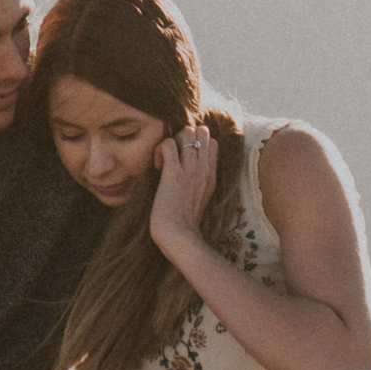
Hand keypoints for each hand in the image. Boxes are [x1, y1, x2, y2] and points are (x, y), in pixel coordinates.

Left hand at [149, 120, 217, 251]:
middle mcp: (204, 169)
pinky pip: (168, 143)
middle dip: (184, 136)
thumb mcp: (200, 201)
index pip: (212, 143)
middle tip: (172, 155)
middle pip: (201, 132)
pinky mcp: (174, 173)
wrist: (180, 237)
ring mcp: (190, 170)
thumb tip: (187, 177)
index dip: (196, 142)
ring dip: (172, 141)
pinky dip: (160, 149)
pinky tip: (157, 166)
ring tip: (164, 160)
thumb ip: (198, 185)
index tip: (182, 157)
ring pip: (186, 132)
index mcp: (211, 176)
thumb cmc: (185, 224)